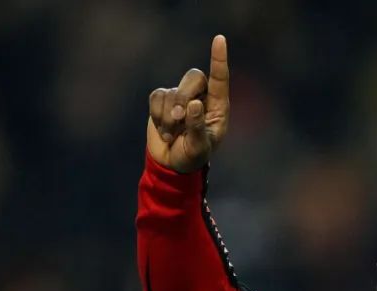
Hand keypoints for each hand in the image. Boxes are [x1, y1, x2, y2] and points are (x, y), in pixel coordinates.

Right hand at [146, 35, 229, 172]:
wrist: (172, 164)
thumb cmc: (193, 156)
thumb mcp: (199, 148)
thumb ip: (197, 128)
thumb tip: (193, 104)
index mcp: (218, 107)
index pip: (220, 78)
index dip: (219, 59)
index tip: (219, 39)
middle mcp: (201, 97)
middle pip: (193, 78)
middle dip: (182, 98)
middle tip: (178, 120)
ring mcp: (180, 96)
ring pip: (171, 91)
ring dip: (168, 116)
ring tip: (172, 136)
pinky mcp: (162, 100)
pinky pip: (156, 97)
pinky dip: (157, 115)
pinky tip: (164, 131)